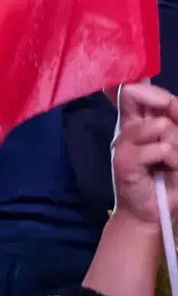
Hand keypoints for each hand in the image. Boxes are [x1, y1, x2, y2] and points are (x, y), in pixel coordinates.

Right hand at [112, 82, 177, 231]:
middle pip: (145, 99)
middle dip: (165, 115)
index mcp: (143, 123)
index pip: (140, 94)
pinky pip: (161, 149)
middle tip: (169, 150)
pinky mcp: (123, 160)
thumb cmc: (170, 180)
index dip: (141, 84)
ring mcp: (124, 143)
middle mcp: (130, 128)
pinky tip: (163, 172)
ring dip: (176, 148)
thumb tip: (169, 105)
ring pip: (162, 126)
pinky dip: (171, 162)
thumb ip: (174, 122)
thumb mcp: (177, 148)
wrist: (152, 212)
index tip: (132, 83)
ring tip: (170, 164)